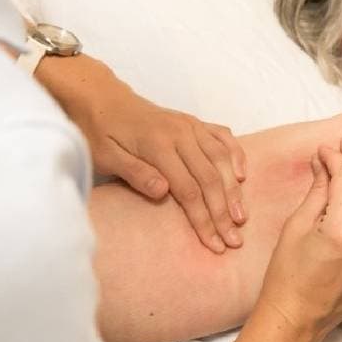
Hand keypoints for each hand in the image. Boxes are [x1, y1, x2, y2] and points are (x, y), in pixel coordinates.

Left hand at [41, 55, 246, 252]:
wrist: (101, 97)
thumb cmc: (99, 131)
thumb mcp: (105, 155)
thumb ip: (135, 173)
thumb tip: (163, 192)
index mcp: (158, 145)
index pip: (188, 190)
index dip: (203, 219)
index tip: (214, 244)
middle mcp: (180, 133)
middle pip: (209, 178)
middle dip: (223, 212)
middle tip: (235, 239)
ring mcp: (190, 125)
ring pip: (220, 159)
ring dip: (234, 189)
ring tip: (241, 215)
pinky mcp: (194, 122)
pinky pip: (223, 137)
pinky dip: (235, 155)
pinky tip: (242, 175)